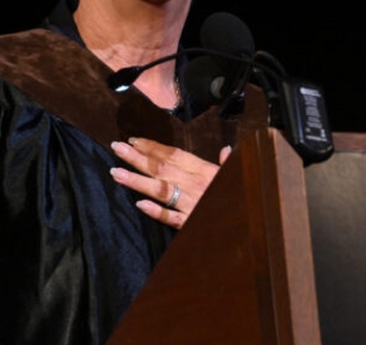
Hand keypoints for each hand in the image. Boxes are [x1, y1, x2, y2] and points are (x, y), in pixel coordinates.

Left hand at [109, 138, 231, 228]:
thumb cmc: (241, 197)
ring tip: (116, 173)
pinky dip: (156, 211)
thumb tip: (226, 150)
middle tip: (116, 148)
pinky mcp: (190, 223)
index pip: (174, 155)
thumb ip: (228, 164)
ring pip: (161, 190)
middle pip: (162, 169)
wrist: (249, 224)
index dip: (153, 147)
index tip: (134, 140)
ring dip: (138, 181)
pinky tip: (139, 204)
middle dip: (137, 158)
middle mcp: (195, 185)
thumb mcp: (238, 178)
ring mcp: (191, 204)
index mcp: (205, 171)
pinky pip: (171, 217)